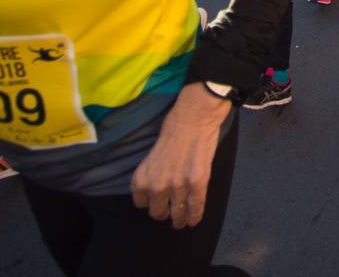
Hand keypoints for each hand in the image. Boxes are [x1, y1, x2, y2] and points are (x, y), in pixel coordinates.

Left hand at [131, 84, 229, 228]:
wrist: (194, 117)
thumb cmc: (173, 128)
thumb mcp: (152, 154)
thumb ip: (153, 173)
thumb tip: (158, 187)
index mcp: (143, 177)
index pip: (141, 202)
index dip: (149, 203)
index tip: (155, 203)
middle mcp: (157, 185)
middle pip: (158, 211)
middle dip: (163, 214)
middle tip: (168, 214)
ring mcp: (178, 185)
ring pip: (178, 212)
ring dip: (179, 219)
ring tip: (181, 222)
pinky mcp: (197, 183)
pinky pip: (196, 206)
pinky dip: (195, 215)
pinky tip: (194, 220)